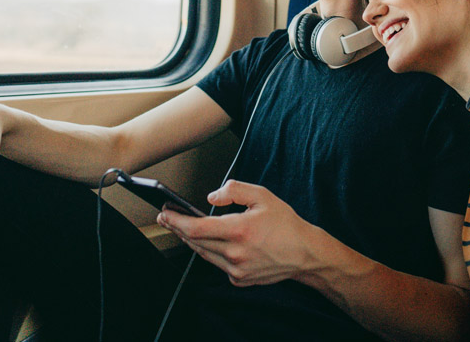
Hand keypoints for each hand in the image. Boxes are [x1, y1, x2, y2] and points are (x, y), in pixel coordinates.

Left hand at [157, 180, 323, 286]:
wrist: (304, 253)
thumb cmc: (285, 224)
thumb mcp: (263, 196)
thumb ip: (234, 190)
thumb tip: (211, 197)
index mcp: (239, 230)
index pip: (196, 228)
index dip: (176, 220)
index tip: (165, 213)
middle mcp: (235, 253)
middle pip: (195, 241)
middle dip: (177, 228)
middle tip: (167, 217)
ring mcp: (236, 269)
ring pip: (203, 253)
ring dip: (190, 240)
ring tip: (182, 227)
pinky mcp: (239, 279)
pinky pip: (217, 264)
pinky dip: (211, 252)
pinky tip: (212, 242)